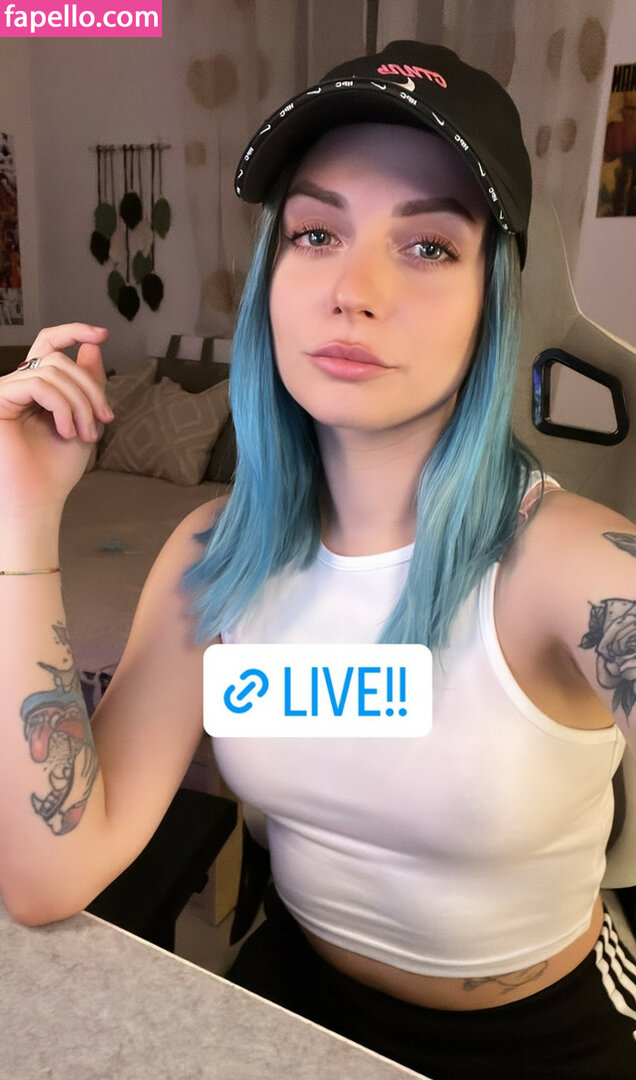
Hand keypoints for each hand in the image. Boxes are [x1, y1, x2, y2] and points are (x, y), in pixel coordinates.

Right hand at [0, 324, 112, 516]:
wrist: (39, 498)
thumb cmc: (57, 467)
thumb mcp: (85, 419)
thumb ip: (88, 383)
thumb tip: (92, 345)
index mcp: (37, 386)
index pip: (50, 345)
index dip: (74, 332)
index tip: (102, 334)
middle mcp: (19, 384)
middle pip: (60, 359)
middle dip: (90, 388)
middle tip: (105, 418)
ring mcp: (7, 391)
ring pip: (53, 372)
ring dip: (79, 403)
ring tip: (86, 434)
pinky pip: (39, 385)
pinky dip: (61, 406)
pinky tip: (67, 431)